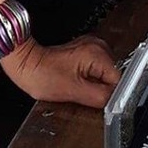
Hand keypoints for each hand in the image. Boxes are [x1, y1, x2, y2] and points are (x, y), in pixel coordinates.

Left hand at [0, 34, 120, 108]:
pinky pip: (95, 72)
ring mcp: (91, 48)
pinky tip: (75, 80)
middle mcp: (97, 46)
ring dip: (94, 85)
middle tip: (82, 91)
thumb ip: (102, 97)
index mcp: (98, 53)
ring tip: (76, 84)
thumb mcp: (75, 92)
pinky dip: (88, 80)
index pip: (120, 80)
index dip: (110, 95)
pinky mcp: (84, 53)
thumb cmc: (43, 75)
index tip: (96, 98)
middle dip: (101, 89)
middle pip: (113, 77)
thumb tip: (119, 101)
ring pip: (104, 76)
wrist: (27, 65)